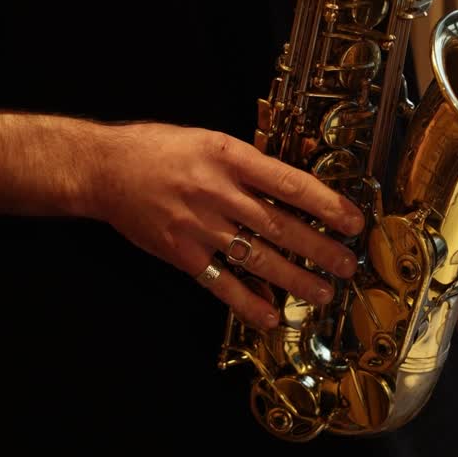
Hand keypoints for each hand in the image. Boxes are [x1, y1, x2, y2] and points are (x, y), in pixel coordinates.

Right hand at [94, 123, 362, 330]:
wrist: (104, 169)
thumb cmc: (159, 149)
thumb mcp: (210, 142)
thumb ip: (249, 165)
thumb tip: (293, 190)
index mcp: (229, 157)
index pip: (289, 183)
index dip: (326, 205)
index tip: (353, 221)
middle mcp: (217, 192)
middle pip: (280, 225)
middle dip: (320, 249)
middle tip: (347, 265)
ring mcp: (198, 226)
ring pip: (257, 257)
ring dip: (295, 279)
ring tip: (322, 293)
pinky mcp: (180, 253)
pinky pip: (220, 282)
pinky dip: (247, 302)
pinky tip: (271, 314)